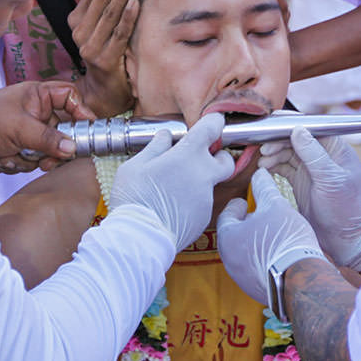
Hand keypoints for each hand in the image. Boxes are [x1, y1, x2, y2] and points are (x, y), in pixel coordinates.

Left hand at [0, 81, 93, 173]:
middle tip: (47, 158)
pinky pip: (33, 160)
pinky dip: (19, 163)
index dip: (82, 111)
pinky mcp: (22, 149)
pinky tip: (3, 157)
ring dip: (31, 157)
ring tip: (13, 153)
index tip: (89, 129)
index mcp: (39, 96)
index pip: (70, 97)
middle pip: (64, 131)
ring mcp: (30, 132)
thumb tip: (73, 149)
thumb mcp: (20, 128)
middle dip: (52, 148)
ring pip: (49, 150)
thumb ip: (48, 139)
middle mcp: (38, 113)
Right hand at [68, 0, 140, 115]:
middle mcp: (79, 30)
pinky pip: (119, 33)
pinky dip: (127, 16)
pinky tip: (135, 1)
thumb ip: (105, 5)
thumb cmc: (107, 54)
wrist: (103, 91)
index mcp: (77, 19)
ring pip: (110, 11)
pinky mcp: (104, 59)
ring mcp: (90, 45)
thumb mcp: (101, 27)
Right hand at [111, 113, 234, 250]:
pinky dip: (190, 202)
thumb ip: (155, 147)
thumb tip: (166, 136)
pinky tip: (171, 207)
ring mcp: (206, 198)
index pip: (211, 128)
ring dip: (196, 182)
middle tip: (199, 159)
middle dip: (218, 156)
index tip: (211, 122)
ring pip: (209, 184)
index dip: (213, 122)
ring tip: (170, 190)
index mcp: (187, 156)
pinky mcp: (204, 217)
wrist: (140, 239)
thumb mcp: (135, 166)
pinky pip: (200, 203)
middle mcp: (203, 175)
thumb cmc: (134, 199)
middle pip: (226, 160)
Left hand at [216, 168, 322, 305]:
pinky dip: (262, 258)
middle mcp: (229, 260)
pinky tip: (278, 253)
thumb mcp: (276, 206)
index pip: (227, 215)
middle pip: (234, 235)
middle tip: (260, 216)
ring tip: (272, 234)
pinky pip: (254, 268)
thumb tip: (259, 174)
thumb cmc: (285, 240)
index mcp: (228, 237)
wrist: (301, 279)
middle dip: (247, 224)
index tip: (246, 202)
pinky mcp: (254, 289)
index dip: (238, 205)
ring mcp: (240, 277)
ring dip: (255, 241)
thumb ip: (264, 188)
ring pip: (244, 252)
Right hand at [258, 128, 360, 271]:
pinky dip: (273, 166)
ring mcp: (310, 169)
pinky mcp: (301, 182)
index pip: (311, 127)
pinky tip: (264, 168)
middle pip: (295, 139)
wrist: (348, 239)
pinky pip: (283, 168)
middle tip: (264, 148)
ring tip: (262, 161)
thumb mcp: (331, 179)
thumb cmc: (347, 209)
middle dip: (278, 141)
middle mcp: (322, 156)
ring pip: (287, 153)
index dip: (291, 125)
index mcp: (335, 149)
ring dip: (273, 154)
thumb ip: (314, 154)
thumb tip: (298, 129)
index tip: (272, 125)